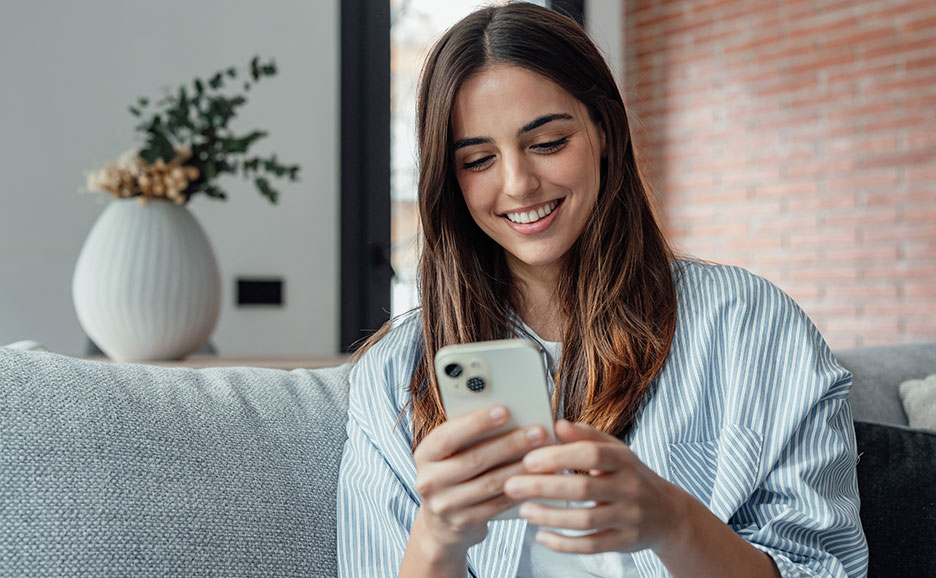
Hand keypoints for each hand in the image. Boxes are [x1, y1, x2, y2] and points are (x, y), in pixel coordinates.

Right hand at [412, 406, 549, 554]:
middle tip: (537, 432)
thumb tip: (506, 413)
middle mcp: (429, 481)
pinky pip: (497, 504)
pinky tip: (536, 479)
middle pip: (474, 459)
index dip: (477, 422)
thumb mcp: (448, 453)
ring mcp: (445, 505)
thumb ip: (467, 435)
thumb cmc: (451, 473)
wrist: (440, 523)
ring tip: (544, 455)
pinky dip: (519, 490)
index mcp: (424, 454)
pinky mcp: (463, 522)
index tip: (504, 410)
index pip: (448, 435)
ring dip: (520, 468)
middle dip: (510, 444)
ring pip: (490, 483)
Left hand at [503, 419, 690, 554]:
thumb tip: (558, 424)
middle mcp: (629, 488)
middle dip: (544, 488)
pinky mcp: (625, 542)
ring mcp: (629, 517)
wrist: (669, 514)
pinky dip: (564, 544)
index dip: (559, 456)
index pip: (591, 454)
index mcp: (624, 460)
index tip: (529, 459)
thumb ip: (587, 437)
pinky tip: (542, 537)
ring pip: (586, 520)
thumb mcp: (616, 451)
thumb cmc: (632, 476)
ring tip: (523, 510)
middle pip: (584, 489)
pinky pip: (592, 545)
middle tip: (512, 485)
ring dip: (550, 516)